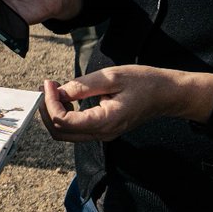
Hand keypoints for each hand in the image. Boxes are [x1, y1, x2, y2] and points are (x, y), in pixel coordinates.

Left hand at [40, 67, 212, 141]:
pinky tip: (65, 97)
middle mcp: (102, 133)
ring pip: (66, 133)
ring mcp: (103, 134)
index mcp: (105, 121)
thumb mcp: (112, 77)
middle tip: (45, 87)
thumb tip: (57, 92)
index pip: (64, 121)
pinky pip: (76, 128)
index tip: (49, 83)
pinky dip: (64, 115)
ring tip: (52, 90)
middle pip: (60, 132)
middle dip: (47, 110)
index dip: (50, 102)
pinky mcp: (103, 129)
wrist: (167, 94)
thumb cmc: (143, 82)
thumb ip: (83, 86)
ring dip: (54, 113)